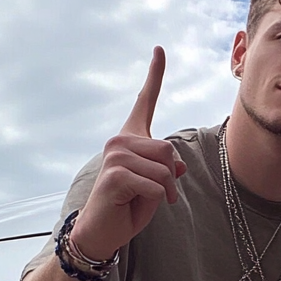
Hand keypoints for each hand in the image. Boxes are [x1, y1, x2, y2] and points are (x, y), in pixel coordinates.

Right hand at [71, 47, 187, 258]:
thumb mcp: (156, 187)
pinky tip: (137, 204)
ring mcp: (114, 156)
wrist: (102, 231)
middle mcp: (119, 140)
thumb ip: (167, 170)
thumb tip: (178, 165)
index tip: (159, 49)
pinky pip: (155, 184)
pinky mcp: (114, 175)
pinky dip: (157, 199)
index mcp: (130, 138)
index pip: (146, 101)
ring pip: (164, 167)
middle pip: (168, 148)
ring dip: (165, 191)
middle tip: (159, 193)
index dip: (155, 75)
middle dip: (171, 176)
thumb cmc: (128, 208)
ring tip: (145, 199)